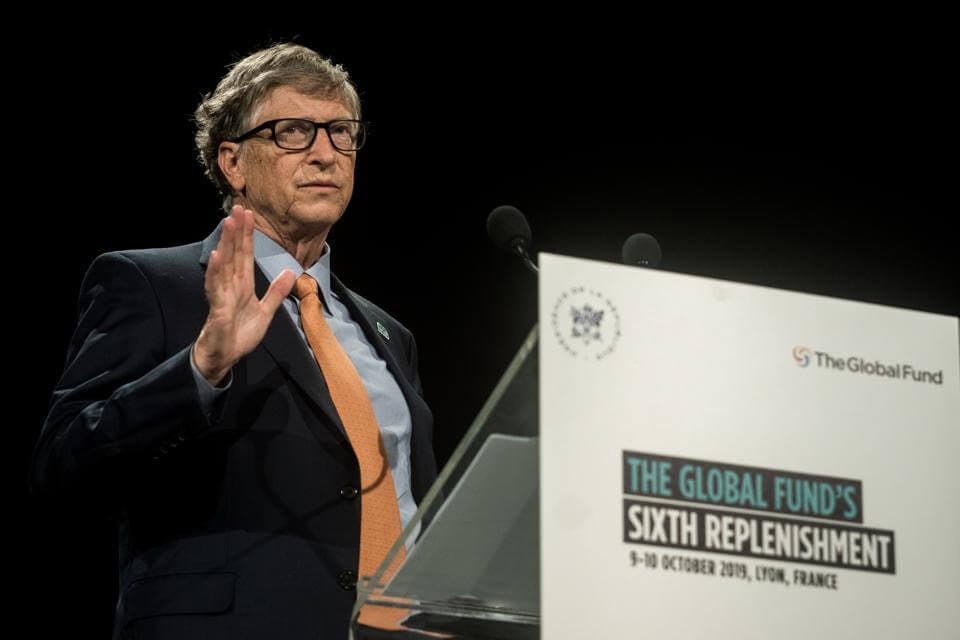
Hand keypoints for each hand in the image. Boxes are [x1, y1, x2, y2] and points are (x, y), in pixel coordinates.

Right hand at [193, 206, 295, 384]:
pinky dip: (215, 272)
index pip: (245, 255)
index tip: (249, 214)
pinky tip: (216, 257)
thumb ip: (276, 293)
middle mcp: (231, 285)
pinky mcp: (217, 309)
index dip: (248, 235)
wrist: (225, 357)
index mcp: (243, 285)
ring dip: (226, 243)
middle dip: (237, 231)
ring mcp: (222, 295)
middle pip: (234, 253)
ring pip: (224, 265)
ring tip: (228, 223)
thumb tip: (291, 272)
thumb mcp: (265, 312)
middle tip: (239, 207)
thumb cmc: (240, 334)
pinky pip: (216, 288)